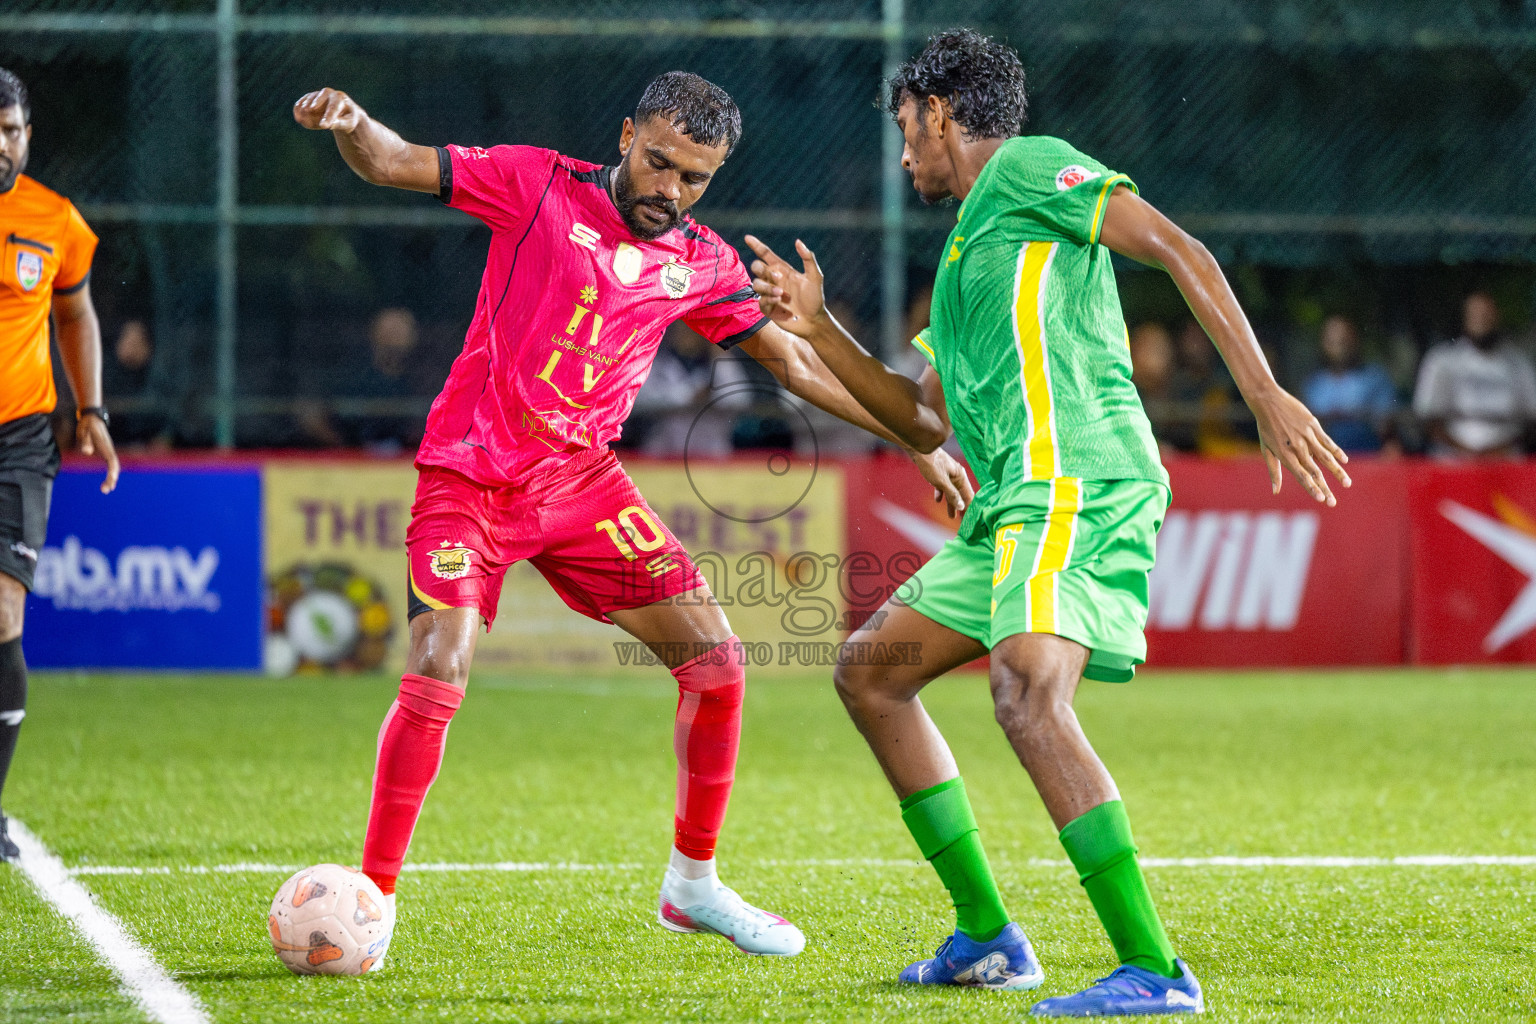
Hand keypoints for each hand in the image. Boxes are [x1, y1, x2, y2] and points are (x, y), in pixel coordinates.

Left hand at [77, 414, 118, 494]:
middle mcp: (109, 450)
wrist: (92, 417)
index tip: (111, 479)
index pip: (112, 461)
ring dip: (111, 479)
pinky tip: (107, 482)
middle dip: (111, 479)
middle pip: (114, 467)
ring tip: (105, 490)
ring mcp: (108, 452)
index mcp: (105, 446)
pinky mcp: (105, 452)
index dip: (112, 470)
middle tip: (105, 490)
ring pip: (113, 467)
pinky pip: (110, 466)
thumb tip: (86, 452)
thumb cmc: (87, 424)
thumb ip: (85, 441)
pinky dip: (110, 475)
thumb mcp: (84, 431)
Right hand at [293, 88, 364, 132]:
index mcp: (341, 99)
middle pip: (321, 96)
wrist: (344, 112)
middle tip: (308, 110)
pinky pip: (303, 101)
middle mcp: (330, 93)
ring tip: (300, 120)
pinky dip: (299, 107)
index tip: (323, 126)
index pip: (334, 107)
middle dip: (315, 102)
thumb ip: (340, 123)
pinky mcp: (311, 98)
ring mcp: (319, 94)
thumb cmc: (348, 118)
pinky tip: (297, 117)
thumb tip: (330, 124)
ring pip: (311, 98)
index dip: (328, 116)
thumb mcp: (348, 123)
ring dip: (304, 108)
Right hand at [744, 235, 828, 338]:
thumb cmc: (815, 298)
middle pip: (756, 267)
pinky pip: (760, 300)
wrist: (813, 321)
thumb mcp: (815, 277)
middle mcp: (773, 280)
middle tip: (778, 277)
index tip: (747, 237)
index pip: (766, 254)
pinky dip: (769, 299)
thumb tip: (798, 241)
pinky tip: (780, 301)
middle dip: (763, 270)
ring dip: (768, 287)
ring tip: (782, 294)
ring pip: (756, 284)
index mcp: (782, 270)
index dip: (756, 245)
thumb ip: (808, 258)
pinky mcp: (767, 308)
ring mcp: (769, 294)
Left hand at [909, 446, 973, 518]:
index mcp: (961, 477)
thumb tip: (961, 506)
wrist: (919, 449)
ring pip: (952, 492)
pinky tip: (937, 500)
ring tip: (951, 516)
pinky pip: (943, 487)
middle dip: (961, 508)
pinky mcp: (940, 473)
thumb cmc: (931, 464)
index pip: (969, 495)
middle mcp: (957, 476)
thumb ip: (952, 494)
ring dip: (951, 504)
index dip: (970, 507)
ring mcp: (948, 474)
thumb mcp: (942, 482)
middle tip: (963, 522)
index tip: (971, 519)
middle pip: (961, 495)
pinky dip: (942, 494)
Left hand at [1249, 386, 1350, 506]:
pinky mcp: (1313, 426)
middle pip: (1314, 471)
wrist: (1268, 402)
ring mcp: (1307, 436)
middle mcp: (1297, 447)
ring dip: (1337, 472)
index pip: (1301, 476)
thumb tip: (1275, 492)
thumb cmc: (1266, 428)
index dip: (1311, 488)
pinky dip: (1336, 451)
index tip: (1321, 499)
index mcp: (1285, 455)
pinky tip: (1344, 461)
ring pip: (1325, 458)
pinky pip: (1327, 441)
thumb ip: (1274, 471)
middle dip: (1325, 488)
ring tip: (1347, 484)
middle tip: (1333, 502)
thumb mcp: (1266, 450)